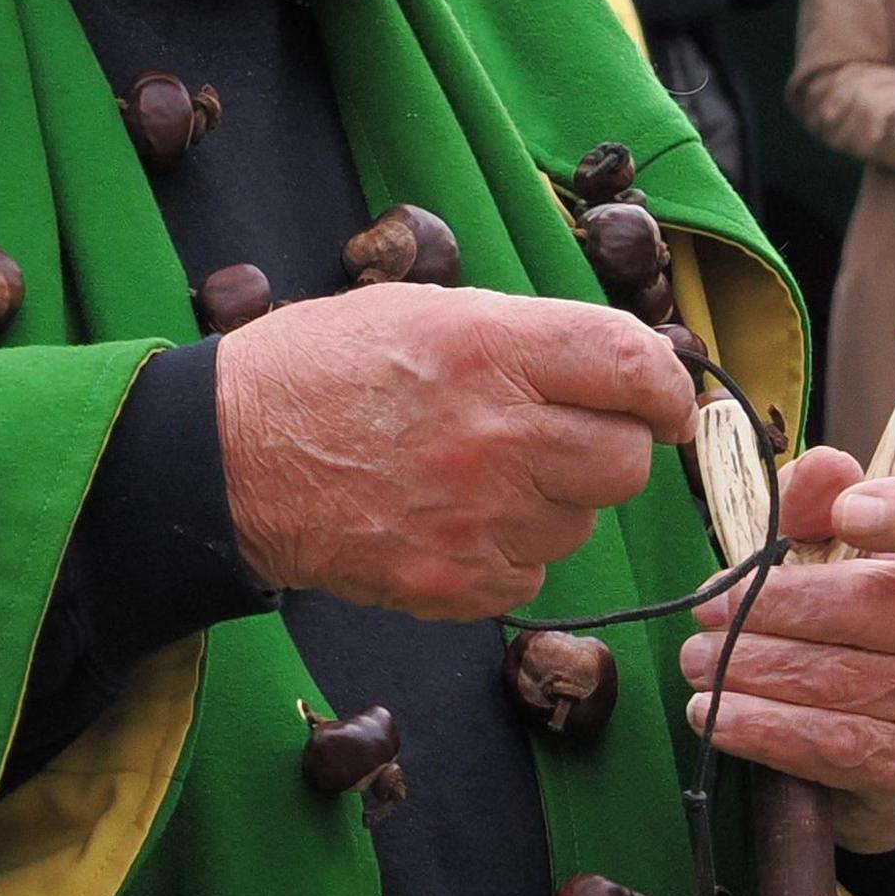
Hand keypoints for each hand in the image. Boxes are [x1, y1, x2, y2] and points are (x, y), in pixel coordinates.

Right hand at [216, 284, 696, 618]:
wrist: (227, 457)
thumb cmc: (325, 370)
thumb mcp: (429, 311)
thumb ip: (531, 336)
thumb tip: (627, 366)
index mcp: (494, 349)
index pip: (634, 367)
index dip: (666, 387)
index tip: (666, 401)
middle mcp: (497, 435)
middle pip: (627, 462)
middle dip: (611, 449)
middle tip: (566, 436)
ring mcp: (477, 519)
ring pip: (581, 524)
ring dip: (554, 502)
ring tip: (484, 474)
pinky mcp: (454, 583)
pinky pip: (532, 575)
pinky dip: (509, 552)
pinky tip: (456, 518)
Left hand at [680, 449, 894, 851]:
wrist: (884, 701)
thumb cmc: (855, 591)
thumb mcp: (834, 531)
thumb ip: (818, 495)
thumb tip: (822, 469)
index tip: (848, 513)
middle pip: (870, 608)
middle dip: (775, 608)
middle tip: (706, 610)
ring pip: (840, 681)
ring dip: (755, 670)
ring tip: (697, 659)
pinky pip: (832, 744)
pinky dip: (766, 730)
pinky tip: (716, 715)